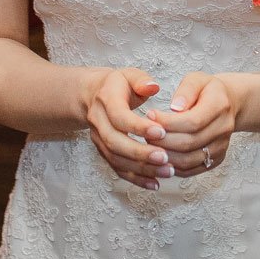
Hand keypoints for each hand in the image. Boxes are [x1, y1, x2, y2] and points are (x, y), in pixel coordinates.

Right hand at [83, 68, 170, 190]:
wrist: (92, 95)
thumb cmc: (118, 85)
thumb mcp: (129, 75)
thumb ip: (142, 80)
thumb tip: (152, 86)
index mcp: (106, 100)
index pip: (120, 117)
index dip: (139, 126)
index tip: (162, 132)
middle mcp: (99, 122)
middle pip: (115, 143)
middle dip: (141, 153)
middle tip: (165, 158)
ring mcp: (99, 140)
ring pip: (117, 159)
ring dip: (141, 169)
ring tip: (167, 171)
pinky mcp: (104, 152)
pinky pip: (118, 169)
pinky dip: (136, 179)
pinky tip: (155, 183)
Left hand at [147, 72, 241, 177]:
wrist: (228, 104)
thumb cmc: (207, 90)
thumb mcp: (196, 79)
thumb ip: (186, 90)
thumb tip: (175, 107)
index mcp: (220, 106)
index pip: (192, 121)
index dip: (168, 122)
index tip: (150, 114)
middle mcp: (224, 128)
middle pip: (189, 143)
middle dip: (162, 140)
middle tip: (145, 132)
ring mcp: (221, 147)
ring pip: (188, 160)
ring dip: (164, 155)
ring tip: (149, 144)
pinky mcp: (215, 159)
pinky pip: (191, 170)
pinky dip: (172, 166)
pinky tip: (159, 156)